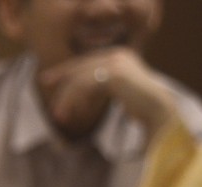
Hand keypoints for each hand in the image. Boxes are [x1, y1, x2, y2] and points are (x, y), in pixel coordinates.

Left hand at [37, 47, 176, 138]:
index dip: (65, 69)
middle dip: (61, 77)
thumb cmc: (139, 105)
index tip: (47, 79)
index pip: (86, 60)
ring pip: (81, 78)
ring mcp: (117, 62)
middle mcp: (118, 54)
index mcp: (119, 55)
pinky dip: (74, 101)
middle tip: (43, 85)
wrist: (157, 110)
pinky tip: (69, 114)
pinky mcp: (115, 74)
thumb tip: (77, 90)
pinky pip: (86, 86)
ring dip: (66, 98)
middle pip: (81, 66)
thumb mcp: (115, 90)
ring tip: (58, 116)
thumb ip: (100, 84)